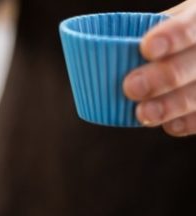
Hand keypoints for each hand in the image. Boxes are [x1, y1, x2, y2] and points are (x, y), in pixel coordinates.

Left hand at [123, 0, 195, 135]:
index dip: (174, 35)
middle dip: (164, 77)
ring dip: (171, 105)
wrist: (189, 50)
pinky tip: (169, 125)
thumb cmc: (168, 36)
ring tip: (143, 114)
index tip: (147, 48)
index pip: (193, 25)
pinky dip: (185, 122)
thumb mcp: (160, 24)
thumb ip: (139, 35)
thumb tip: (96, 54)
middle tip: (131, 87)